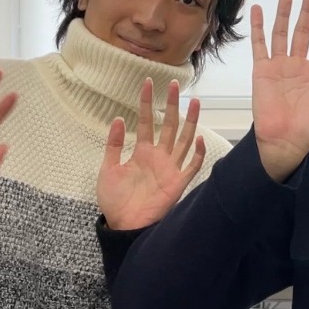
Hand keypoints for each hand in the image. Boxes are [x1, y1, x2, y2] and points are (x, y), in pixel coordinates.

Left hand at [97, 78, 206, 230]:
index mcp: (142, 152)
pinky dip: (198, 153)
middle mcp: (159, 156)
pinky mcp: (179, 183)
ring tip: (195, 101)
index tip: (147, 83)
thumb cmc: (115, 200)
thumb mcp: (108, 169)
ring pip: (184, 139)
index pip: (148, 122)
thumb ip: (113, 145)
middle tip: (174, 84)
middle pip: (170, 125)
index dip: (147, 103)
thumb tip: (118, 119)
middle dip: (172, 104)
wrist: (124, 225)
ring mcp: (171, 168)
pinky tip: (201, 139)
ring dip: (191, 121)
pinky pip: (192, 166)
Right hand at [251, 0, 308, 181]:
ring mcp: (280, 66)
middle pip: (305, 31)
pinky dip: (259, 27)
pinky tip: (259, 9)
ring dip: (285, 13)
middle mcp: (299, 65)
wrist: (287, 142)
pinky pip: (260, 45)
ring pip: (283, 33)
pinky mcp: (262, 71)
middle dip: (308, 11)